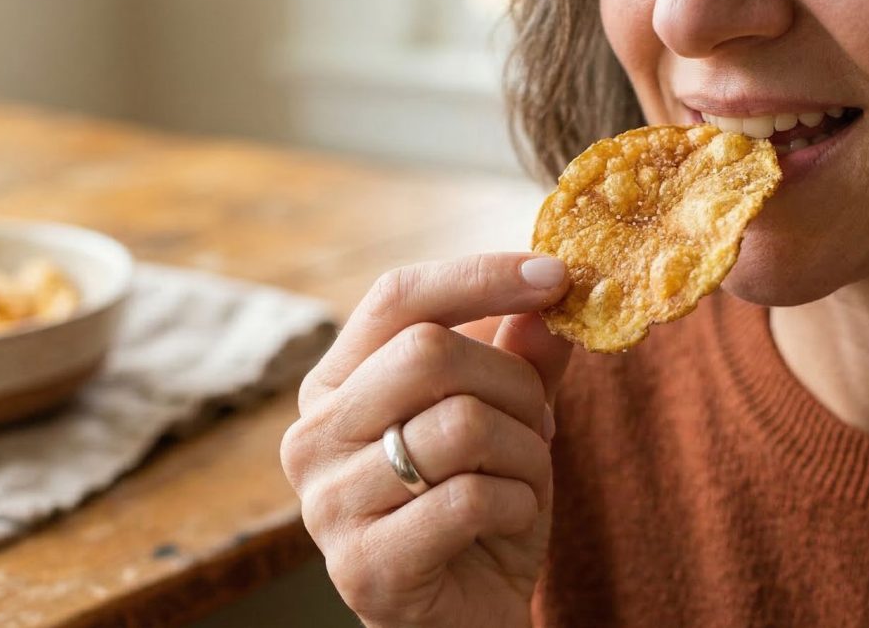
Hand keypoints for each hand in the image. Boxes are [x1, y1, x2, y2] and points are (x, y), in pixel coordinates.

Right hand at [281, 253, 570, 627]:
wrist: (460, 619)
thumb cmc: (475, 511)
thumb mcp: (507, 422)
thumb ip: (521, 360)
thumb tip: (550, 297)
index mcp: (337, 384)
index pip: (398, 298)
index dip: (479, 276)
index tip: (555, 275)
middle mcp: (314, 434)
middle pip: (430, 353)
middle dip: (515, 383)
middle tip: (544, 424)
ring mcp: (328, 502)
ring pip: (460, 424)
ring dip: (527, 452)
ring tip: (527, 478)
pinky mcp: (362, 565)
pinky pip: (470, 499)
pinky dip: (518, 505)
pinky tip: (509, 523)